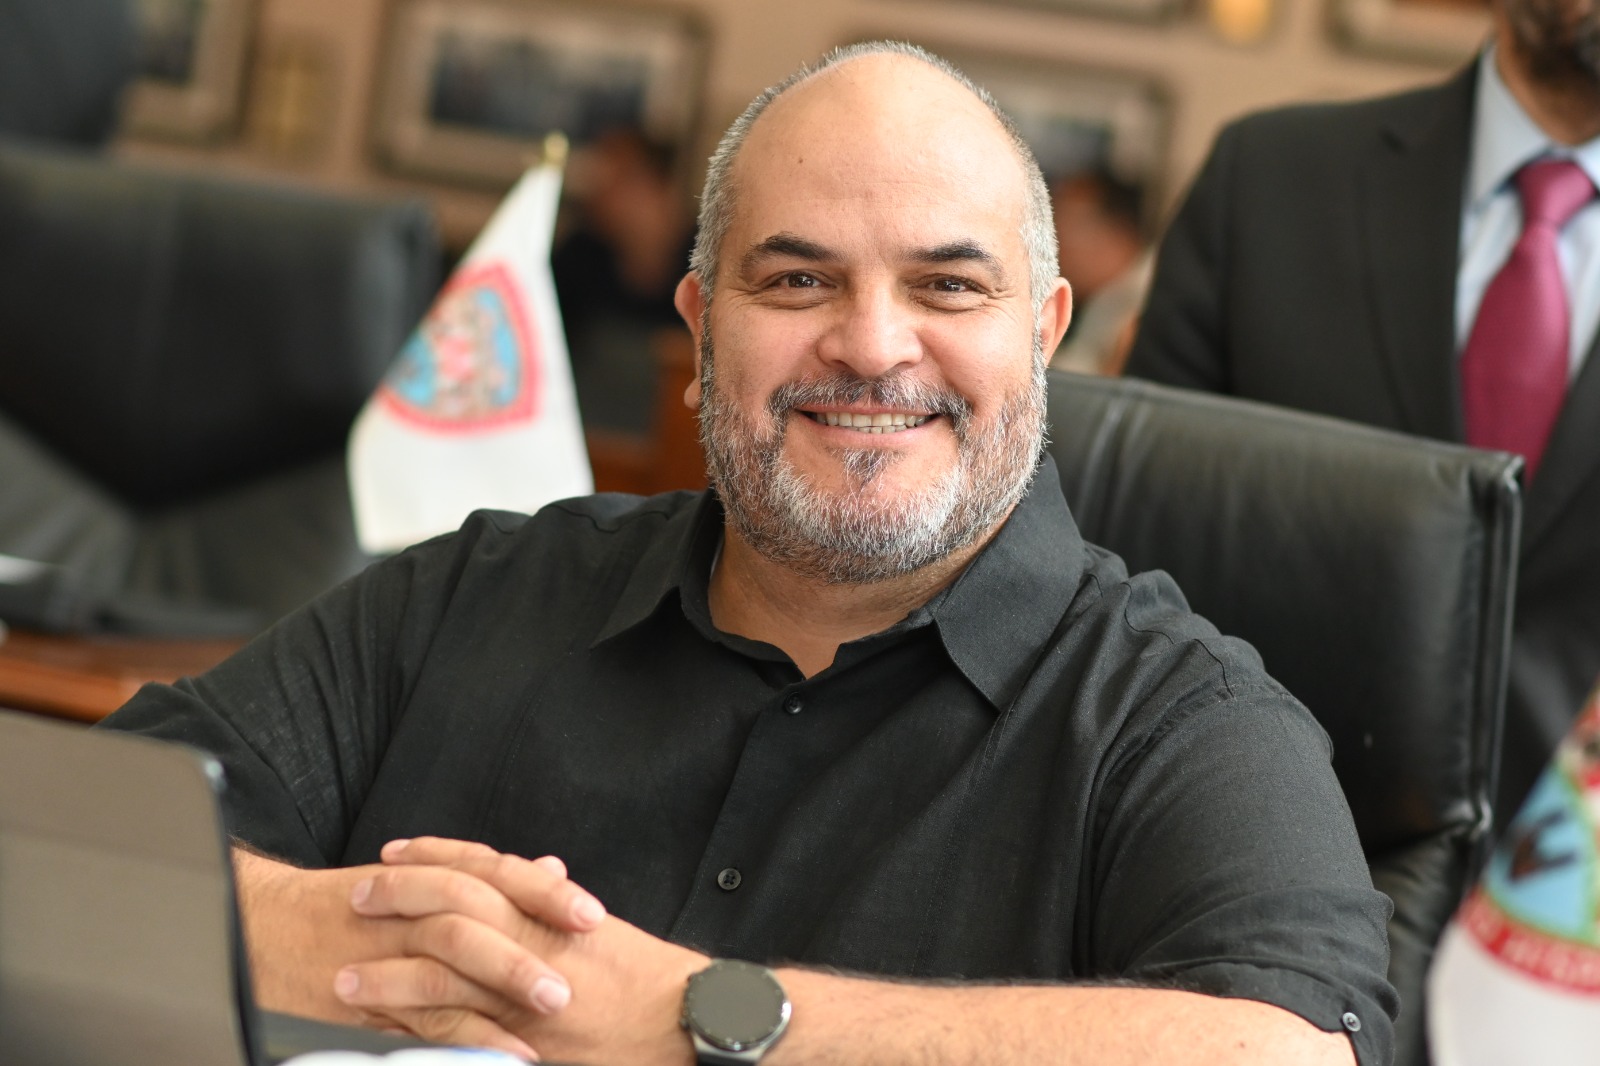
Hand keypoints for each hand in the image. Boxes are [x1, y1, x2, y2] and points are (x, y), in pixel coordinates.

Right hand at [233, 843, 604, 1059]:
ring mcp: (380, 959)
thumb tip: (551, 866)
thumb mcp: (413, 879)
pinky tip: (508, 1052)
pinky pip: (417, 1022)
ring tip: (554, 1003)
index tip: (590, 912)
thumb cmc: (345, 905)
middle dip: (529, 937)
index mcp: (420, 878)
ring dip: (502, 981)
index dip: (541, 892)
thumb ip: (484, 876)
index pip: (490, 875)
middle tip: (582, 956)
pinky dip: (465, 1036)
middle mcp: (402, 912)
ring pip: (446, 964)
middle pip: (473, 914)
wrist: (252, 926)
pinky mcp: (361, 1007)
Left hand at [338, 838, 708, 1065]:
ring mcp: (523, 995)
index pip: (481, 869)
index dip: (436, 857)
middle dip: (399, 902)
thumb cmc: (648, 977)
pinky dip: (417, 1033)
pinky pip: (457, 1031)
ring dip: (387, 975)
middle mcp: (532, 945)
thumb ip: (559, 903)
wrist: (683, 1021)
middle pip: (450, 909)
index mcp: (550, 910)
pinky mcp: (522, 1040)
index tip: (398, 853)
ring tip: (344, 979)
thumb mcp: (601, 928)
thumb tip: (538, 872)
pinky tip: (385, 1037)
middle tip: (357, 897)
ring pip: (441, 973)